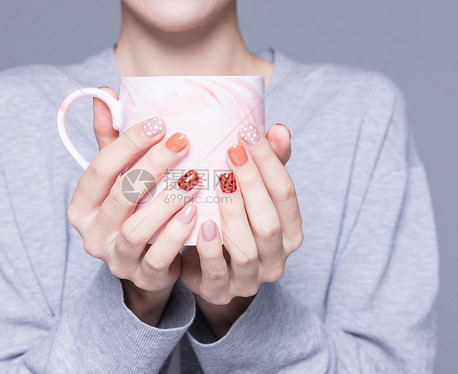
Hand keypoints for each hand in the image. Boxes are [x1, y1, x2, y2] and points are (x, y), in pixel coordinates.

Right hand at [67, 88, 201, 325]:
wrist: (148, 262)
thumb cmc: (134, 210)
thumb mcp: (119, 176)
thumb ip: (111, 140)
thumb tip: (106, 93)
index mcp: (82, 205)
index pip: (99, 169)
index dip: (128, 144)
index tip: (159, 123)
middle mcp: (93, 233)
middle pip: (120, 196)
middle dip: (151, 165)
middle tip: (182, 142)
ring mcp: (116, 258)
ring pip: (137, 229)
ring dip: (166, 201)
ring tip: (194, 178)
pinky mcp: (142, 276)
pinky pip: (159, 258)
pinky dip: (177, 235)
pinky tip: (197, 213)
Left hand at [181, 123, 302, 337]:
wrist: (205, 266)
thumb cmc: (232, 221)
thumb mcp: (251, 193)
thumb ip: (269, 164)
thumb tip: (280, 129)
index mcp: (290, 232)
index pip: (286, 194)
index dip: (269, 162)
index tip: (249, 132)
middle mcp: (276, 259)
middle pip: (269, 222)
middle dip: (252, 184)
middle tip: (232, 151)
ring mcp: (250, 279)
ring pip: (247, 249)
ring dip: (233, 213)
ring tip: (219, 182)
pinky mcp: (220, 291)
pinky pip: (217, 272)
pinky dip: (210, 247)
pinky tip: (202, 223)